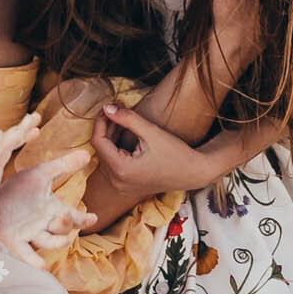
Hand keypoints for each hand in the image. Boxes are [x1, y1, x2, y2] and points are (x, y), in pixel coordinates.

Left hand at [0, 151, 95, 269]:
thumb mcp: (42, 174)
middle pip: (63, 229)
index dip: (84, 219)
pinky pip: (26, 253)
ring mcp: (31, 234)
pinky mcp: (15, 240)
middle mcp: (46, 225)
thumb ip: (63, 165)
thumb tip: (86, 154)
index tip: (93, 217)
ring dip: (57, 242)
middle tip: (68, 215)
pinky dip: (34, 260)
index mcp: (54, 210)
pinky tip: (43, 267)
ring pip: (49, 242)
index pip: (75, 218)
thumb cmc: (20, 187)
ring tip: (63, 240)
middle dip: (68, 224)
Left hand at [91, 103, 218, 195]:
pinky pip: (113, 164)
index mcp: (121, 170)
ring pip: (106, 156)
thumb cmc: (175, 153)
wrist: (193, 173)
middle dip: (107, 127)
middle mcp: (117, 182)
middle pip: (101, 149)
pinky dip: (116, 148)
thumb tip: (106, 107)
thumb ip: (126, 118)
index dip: (100, 122)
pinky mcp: (126, 186)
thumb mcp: (150, 131)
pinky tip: (126, 134)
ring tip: (123, 118)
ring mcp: (121, 186)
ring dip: (111, 137)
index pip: (98, 142)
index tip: (109, 107)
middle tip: (118, 108)